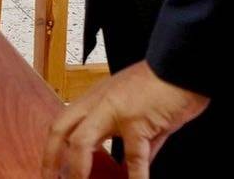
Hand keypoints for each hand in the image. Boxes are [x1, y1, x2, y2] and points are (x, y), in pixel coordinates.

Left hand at [43, 61, 208, 178]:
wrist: (182, 65)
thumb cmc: (163, 84)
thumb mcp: (139, 111)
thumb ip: (133, 140)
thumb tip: (132, 167)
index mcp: (96, 99)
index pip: (63, 124)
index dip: (52, 149)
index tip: (50, 172)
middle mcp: (99, 103)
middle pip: (61, 130)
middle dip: (52, 160)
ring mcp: (115, 111)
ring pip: (82, 142)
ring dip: (77, 171)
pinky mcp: (137, 121)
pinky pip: (133, 158)